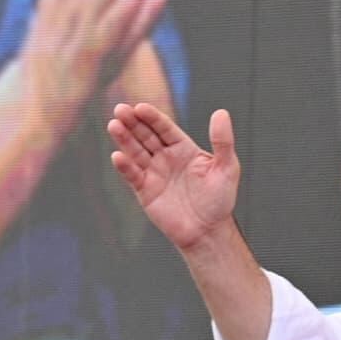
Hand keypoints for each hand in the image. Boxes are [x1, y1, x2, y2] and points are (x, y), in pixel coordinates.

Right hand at [108, 102, 239, 253]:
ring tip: (113, 125)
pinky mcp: (145, 191)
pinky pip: (132, 175)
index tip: (140, 107)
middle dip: (132, 122)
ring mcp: (154, 174)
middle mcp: (166, 158)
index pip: (164, 127)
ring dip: (124, 139)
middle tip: (120, 109)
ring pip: (135, 152)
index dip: (152, 117)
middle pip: (145, 135)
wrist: (207, 232)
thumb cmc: (220, 200)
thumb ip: (223, 140)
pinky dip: (124, 166)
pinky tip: (117, 156)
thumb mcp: (227, 167)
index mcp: (183, 148)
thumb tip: (221, 112)